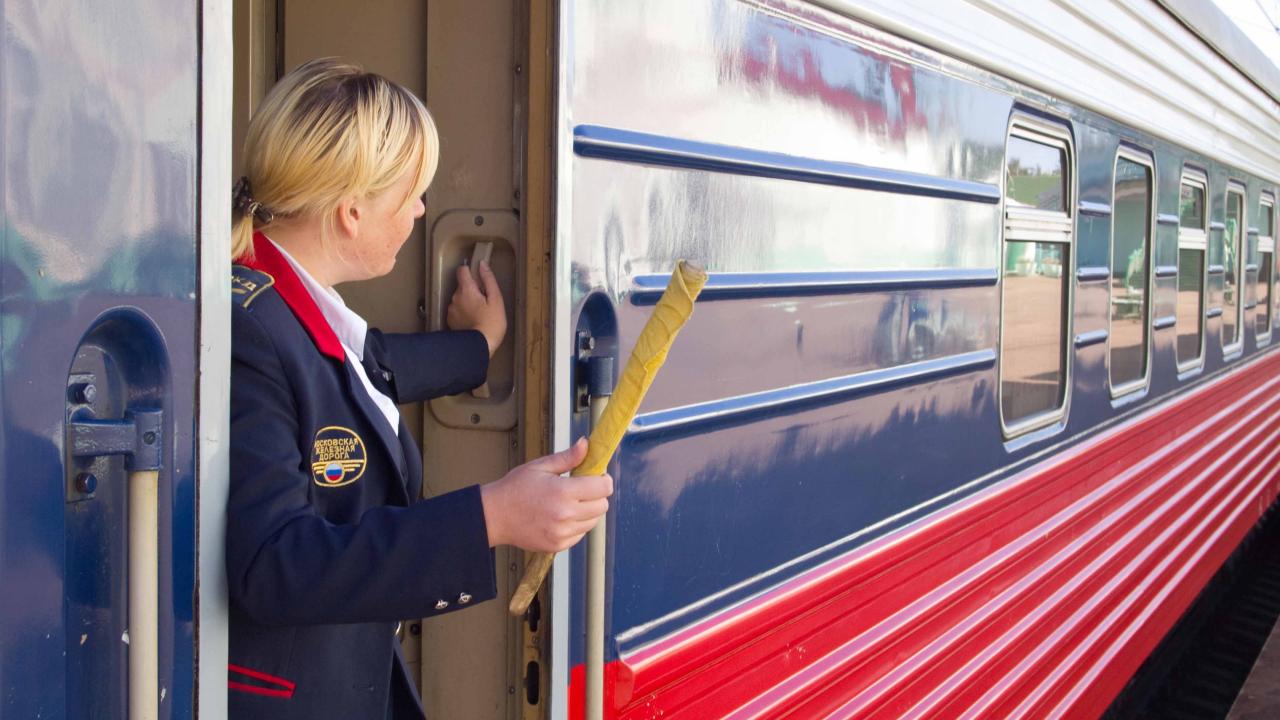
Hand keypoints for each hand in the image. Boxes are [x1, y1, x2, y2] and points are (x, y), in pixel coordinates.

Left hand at [446, 261, 505, 356]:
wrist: (480, 346)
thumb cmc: (492, 323)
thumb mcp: (496, 300)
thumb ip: (488, 280)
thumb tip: (482, 265)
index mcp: (466, 289)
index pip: (462, 270)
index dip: (470, 272)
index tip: (478, 279)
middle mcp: (455, 297)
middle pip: (462, 287)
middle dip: (471, 291)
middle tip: (484, 303)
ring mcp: (451, 310)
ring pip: (459, 300)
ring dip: (467, 303)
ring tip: (479, 315)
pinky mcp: (450, 322)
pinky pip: (456, 312)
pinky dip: (463, 314)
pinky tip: (472, 322)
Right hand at [479, 438, 612, 551]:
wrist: (494, 516)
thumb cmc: (514, 489)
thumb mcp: (540, 466)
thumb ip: (567, 457)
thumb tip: (586, 444)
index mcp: (563, 492)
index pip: (603, 487)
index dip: (603, 480)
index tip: (596, 476)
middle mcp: (565, 514)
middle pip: (603, 506)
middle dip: (597, 495)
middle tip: (582, 489)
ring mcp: (562, 533)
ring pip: (594, 521)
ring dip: (588, 511)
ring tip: (569, 502)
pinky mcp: (558, 545)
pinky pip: (580, 534)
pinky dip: (577, 525)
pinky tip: (561, 516)